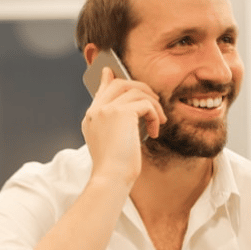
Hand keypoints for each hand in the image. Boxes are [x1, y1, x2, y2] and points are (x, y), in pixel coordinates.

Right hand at [82, 67, 165, 185]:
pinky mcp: (121, 112)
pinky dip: (154, 115)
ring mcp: (107, 109)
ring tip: (159, 121)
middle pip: (119, 84)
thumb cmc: (115, 168)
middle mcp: (96, 110)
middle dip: (141, 88)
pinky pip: (145, 103)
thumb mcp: (113, 143)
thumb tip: (133, 112)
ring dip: (153, 104)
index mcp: (91, 118)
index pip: (101, 90)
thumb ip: (118, 125)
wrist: (111, 178)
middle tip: (154, 100)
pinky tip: (155, 131)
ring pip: (135, 91)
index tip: (111, 71)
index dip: (109, 79)